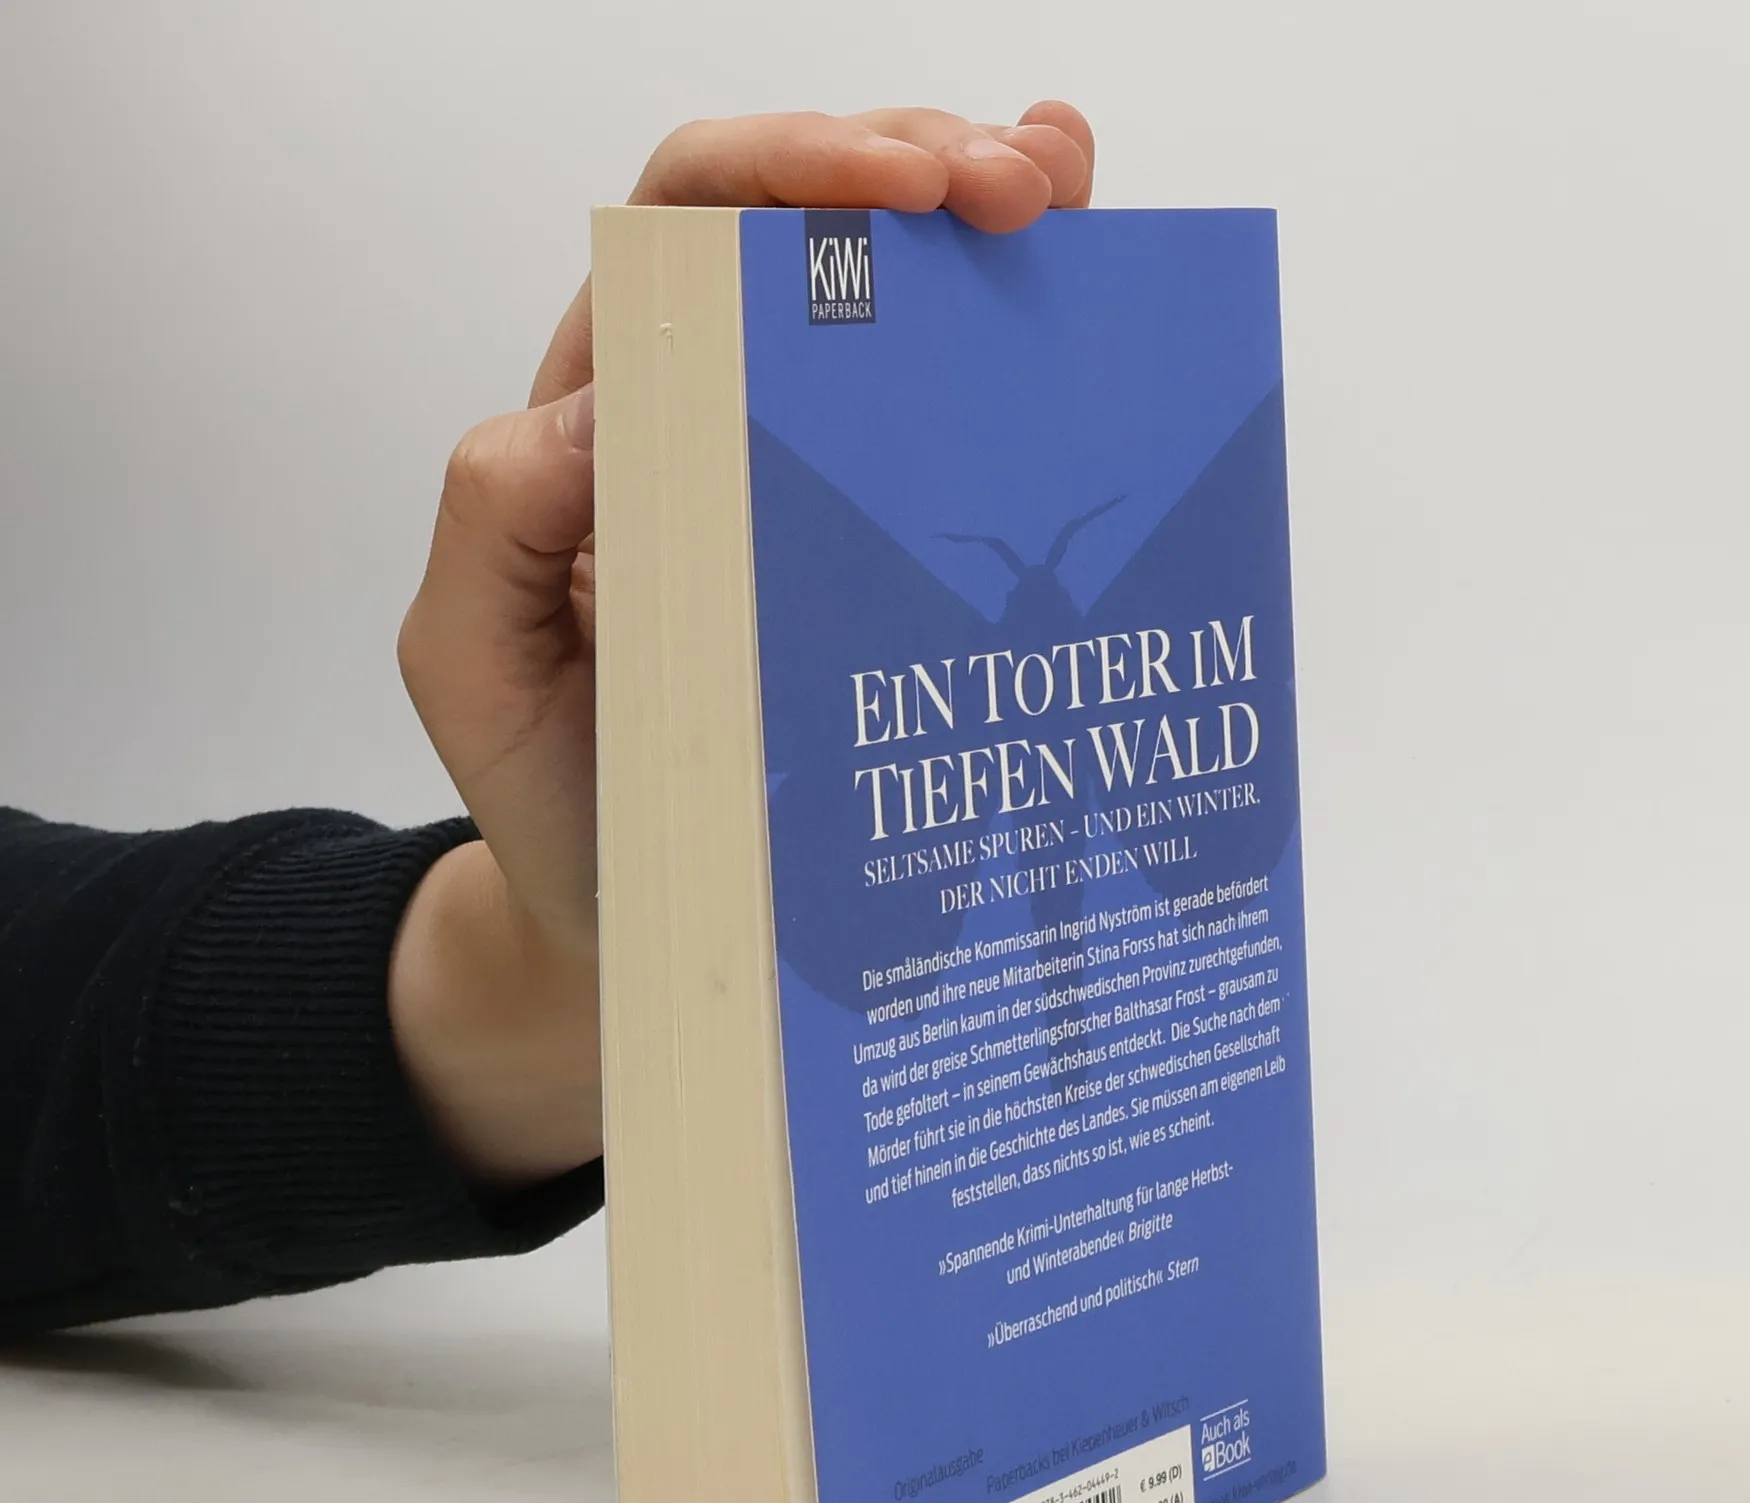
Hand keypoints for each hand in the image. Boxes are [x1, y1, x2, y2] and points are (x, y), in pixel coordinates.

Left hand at [390, 103, 1096, 1186]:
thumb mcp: (474, 671)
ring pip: (899, 295)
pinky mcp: (890, 548)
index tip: (900, 188)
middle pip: (811, 227)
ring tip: (1070, 197)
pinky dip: (1026, 330)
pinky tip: (1094, 279)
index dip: (790, 170)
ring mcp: (814, 477)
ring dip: (985, 213)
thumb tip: (600, 407)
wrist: (634, 910)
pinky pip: (959, 419)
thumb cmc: (557, 795)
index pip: (690, 233)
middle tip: (1023, 189)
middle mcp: (718, 418)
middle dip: (918, 164)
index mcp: (617, 418)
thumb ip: (491, 527)